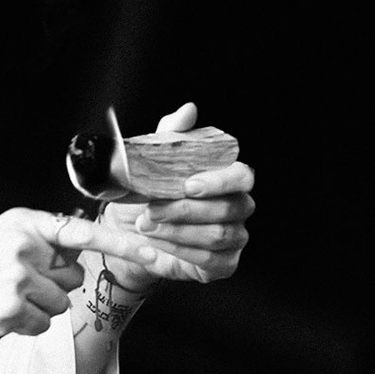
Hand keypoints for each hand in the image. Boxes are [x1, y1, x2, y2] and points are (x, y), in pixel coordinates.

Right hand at [0, 208, 161, 340]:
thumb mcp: (2, 237)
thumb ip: (41, 241)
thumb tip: (79, 258)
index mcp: (26, 222)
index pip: (86, 233)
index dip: (128, 246)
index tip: (163, 255)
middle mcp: (25, 245)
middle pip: (72, 278)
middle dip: (51, 286)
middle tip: (13, 284)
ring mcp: (18, 277)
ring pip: (58, 306)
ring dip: (36, 310)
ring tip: (1, 299)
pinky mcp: (10, 309)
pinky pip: (41, 326)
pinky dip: (23, 328)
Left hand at [98, 103, 255, 287]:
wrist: (132, 232)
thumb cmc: (151, 193)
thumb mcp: (155, 159)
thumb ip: (173, 134)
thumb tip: (189, 110)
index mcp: (228, 179)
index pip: (242, 176)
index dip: (220, 181)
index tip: (188, 185)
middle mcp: (238, 207)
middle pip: (228, 208)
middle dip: (186, 210)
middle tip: (152, 208)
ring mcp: (235, 237)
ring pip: (217, 235)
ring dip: (178, 231)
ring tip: (147, 225)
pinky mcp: (225, 263)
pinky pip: (212, 260)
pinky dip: (181, 252)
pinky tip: (160, 243)